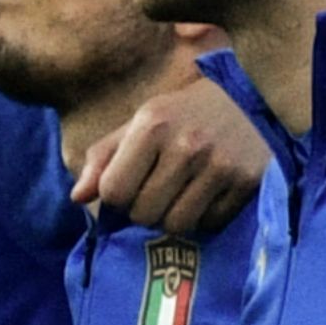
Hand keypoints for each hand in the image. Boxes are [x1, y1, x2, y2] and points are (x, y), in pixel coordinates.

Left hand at [75, 75, 267, 234]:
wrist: (248, 99)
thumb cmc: (183, 114)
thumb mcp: (139, 124)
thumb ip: (103, 157)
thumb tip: (77, 197)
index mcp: (153, 124)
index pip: (114, 191)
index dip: (117, 195)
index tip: (132, 183)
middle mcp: (187, 144)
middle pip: (144, 213)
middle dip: (144, 209)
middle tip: (158, 191)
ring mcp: (220, 164)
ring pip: (176, 225)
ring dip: (173, 217)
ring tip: (181, 196)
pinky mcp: (247, 181)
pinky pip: (210, 223)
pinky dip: (204, 217)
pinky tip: (208, 194)